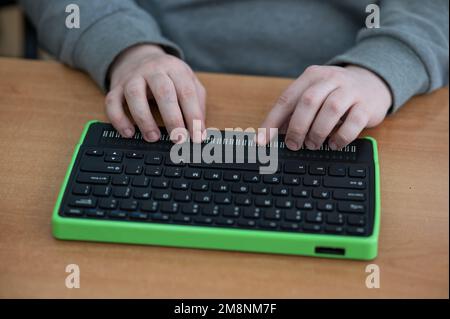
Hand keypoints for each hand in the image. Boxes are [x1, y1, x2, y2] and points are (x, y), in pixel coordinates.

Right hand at [106, 44, 205, 142]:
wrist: (139, 56)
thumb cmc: (168, 76)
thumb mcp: (188, 81)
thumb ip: (197, 102)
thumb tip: (201, 129)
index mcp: (175, 69)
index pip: (187, 92)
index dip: (194, 116)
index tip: (198, 136)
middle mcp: (153, 70)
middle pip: (163, 92)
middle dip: (173, 119)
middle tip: (179, 139)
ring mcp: (132, 77)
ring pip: (135, 95)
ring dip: (144, 119)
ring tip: (153, 137)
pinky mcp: (116, 86)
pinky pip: (112, 101)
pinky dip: (118, 119)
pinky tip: (128, 133)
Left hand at [259, 65, 391, 149]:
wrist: (373, 83)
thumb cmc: (335, 93)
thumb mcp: (314, 95)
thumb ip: (294, 111)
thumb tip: (271, 135)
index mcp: (311, 76)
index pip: (286, 99)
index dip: (272, 121)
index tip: (262, 140)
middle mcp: (331, 79)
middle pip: (308, 102)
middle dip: (297, 127)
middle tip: (293, 145)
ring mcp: (351, 90)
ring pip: (331, 110)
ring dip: (318, 132)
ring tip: (313, 144)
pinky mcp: (367, 105)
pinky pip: (353, 123)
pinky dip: (340, 137)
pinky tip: (334, 143)